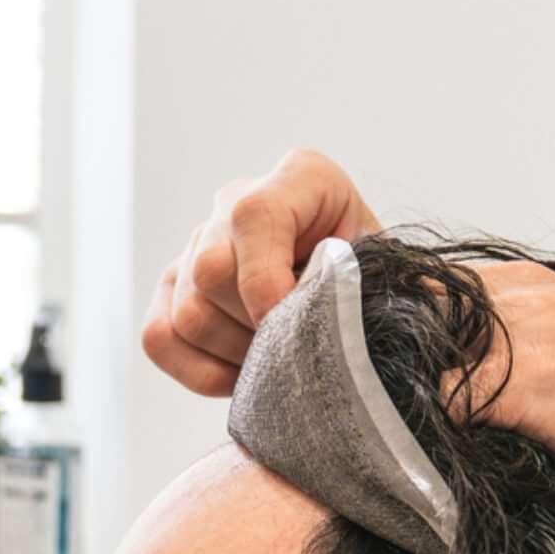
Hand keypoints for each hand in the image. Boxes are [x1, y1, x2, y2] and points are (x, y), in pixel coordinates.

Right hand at [141, 149, 382, 396]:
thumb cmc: (381, 285)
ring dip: (235, 355)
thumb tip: (349, 328)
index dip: (267, 281)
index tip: (298, 326)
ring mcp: (198, 243)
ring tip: (280, 363)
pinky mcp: (171, 288)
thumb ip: (379, 292)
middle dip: (256, 329)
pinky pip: (159, 337)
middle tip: (299, 353)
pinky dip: (200, 372)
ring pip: (187, 313)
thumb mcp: (395, 276)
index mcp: (302, 178)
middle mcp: (237, 200)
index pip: (253, 216)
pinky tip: (244, 375)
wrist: (364, 301)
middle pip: (210, 272)